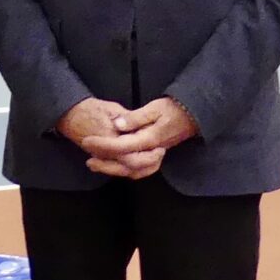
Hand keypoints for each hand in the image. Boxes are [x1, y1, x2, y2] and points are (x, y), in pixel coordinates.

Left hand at [66, 97, 196, 178]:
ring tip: (95, 164)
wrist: (192, 116)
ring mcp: (155, 157)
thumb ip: (135, 118)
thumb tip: (117, 125)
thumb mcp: (154, 108)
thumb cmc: (173, 109)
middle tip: (87, 158)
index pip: (123, 147)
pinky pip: (139, 171)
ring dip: (113, 170)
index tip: (88, 141)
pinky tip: (113, 166)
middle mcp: (153, 152)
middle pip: (126, 166)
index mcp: (151, 139)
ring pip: (132, 172)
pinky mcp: (155, 158)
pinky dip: (125, 171)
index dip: (103, 145)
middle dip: (105, 163)